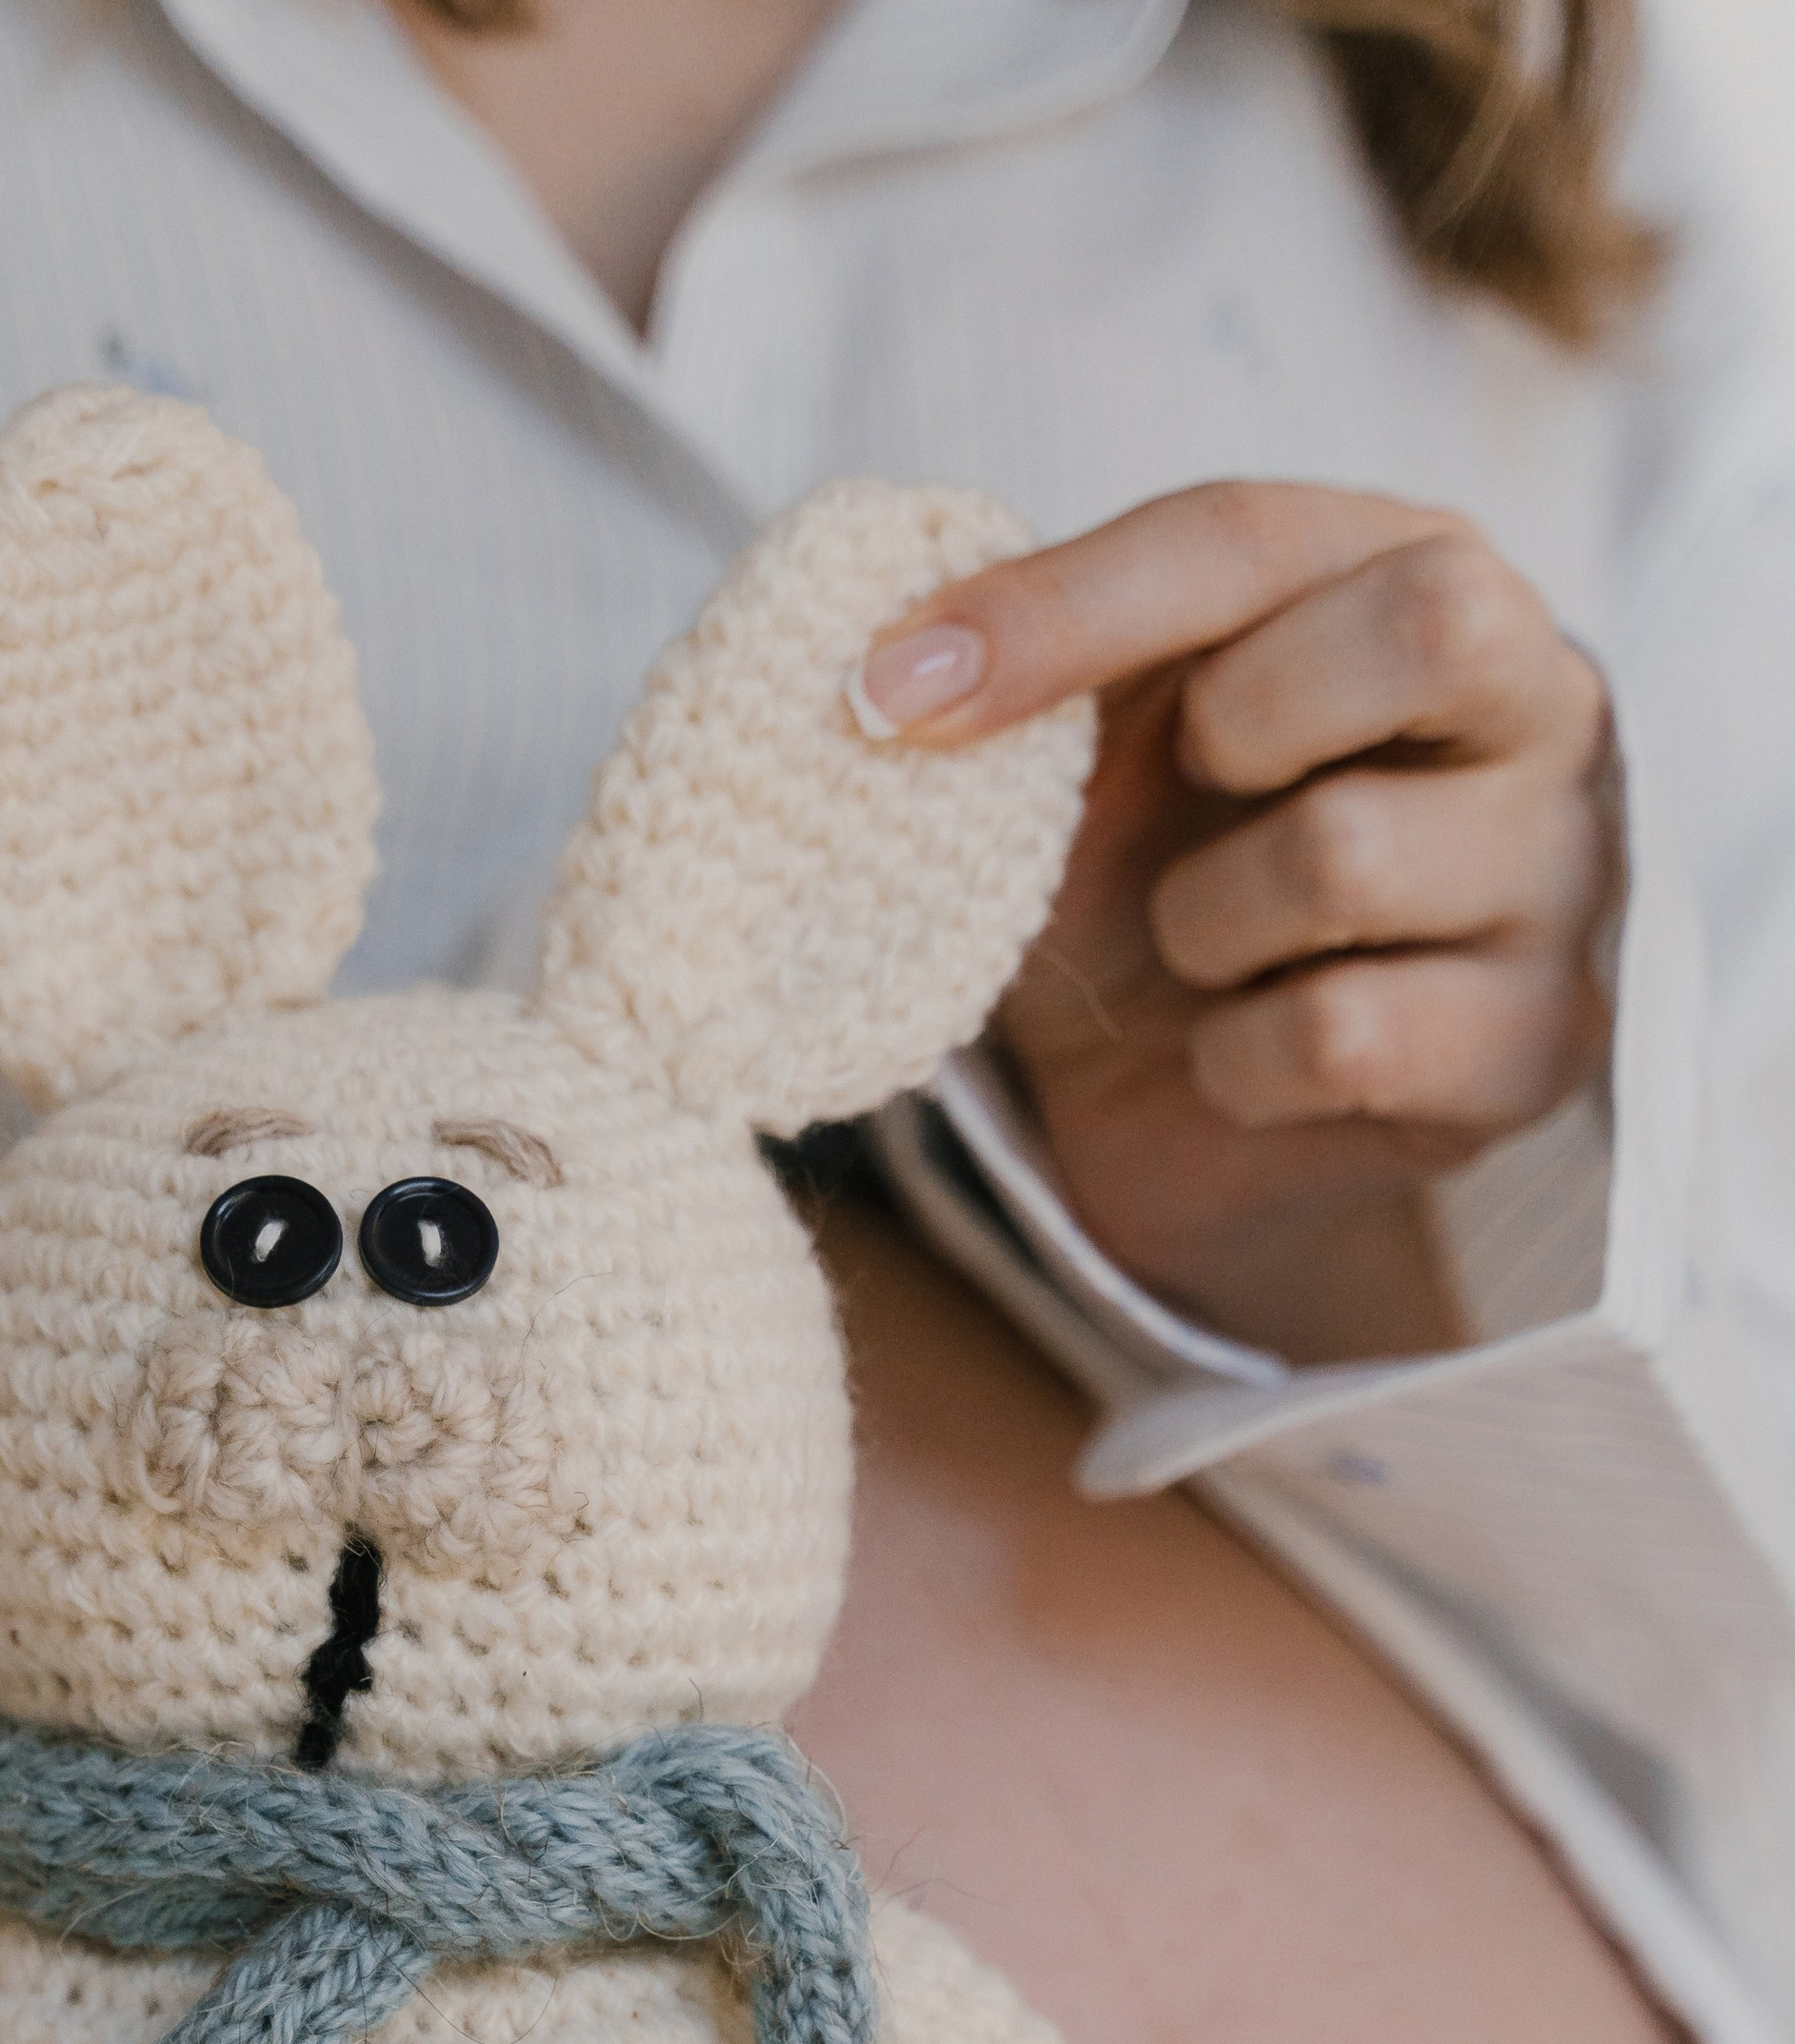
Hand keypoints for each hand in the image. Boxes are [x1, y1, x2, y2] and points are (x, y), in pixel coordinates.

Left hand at [856, 484, 1619, 1359]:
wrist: (1181, 1115)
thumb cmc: (1144, 877)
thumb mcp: (1074, 749)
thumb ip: (1023, 661)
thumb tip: (874, 664)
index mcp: (1420, 573)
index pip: (1253, 534)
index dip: (1065, 607)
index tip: (890, 692)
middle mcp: (1543, 705)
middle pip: (1428, 624)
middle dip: (1242, 721)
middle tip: (1186, 795)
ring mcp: (1562, 882)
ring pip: (1346, 853)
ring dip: (1202, 923)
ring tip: (1203, 952)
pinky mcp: (1538, 1051)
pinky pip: (1345, 1036)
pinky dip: (1238, 1062)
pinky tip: (1241, 1060)